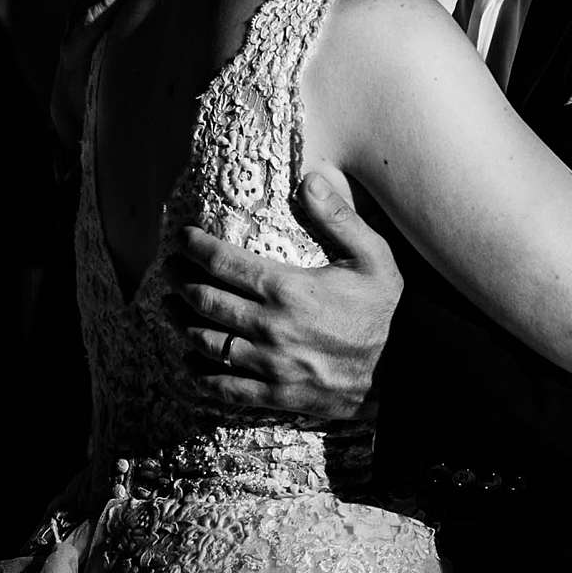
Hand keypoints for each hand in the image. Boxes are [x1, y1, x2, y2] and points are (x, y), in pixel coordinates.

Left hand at [166, 171, 402, 418]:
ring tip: (171, 309)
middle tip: (169, 271)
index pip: (224, 263)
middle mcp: (268, 326)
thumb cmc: (386, 311)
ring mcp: (267, 362)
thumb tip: (310, 179)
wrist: (402, 369)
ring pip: (205, 342)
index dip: (196, 247)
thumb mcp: (374, 257)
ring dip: (181, 324)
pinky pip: (221, 386)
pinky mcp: (271, 392)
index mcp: (288, 289)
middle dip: (181, 283)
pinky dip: (198, 375)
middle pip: (205, 301)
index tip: (183, 238)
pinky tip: (190, 364)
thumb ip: (339, 218)